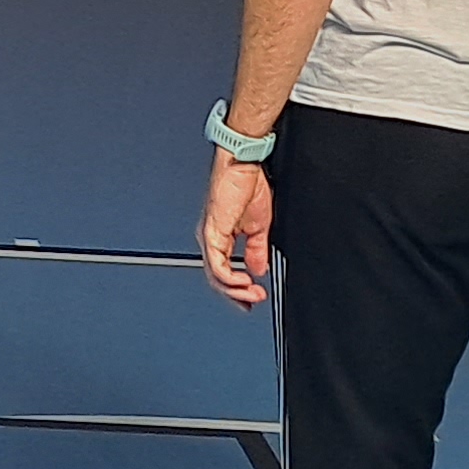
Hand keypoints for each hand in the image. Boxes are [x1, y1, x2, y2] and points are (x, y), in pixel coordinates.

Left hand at [200, 153, 274, 304]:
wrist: (244, 165)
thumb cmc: (247, 185)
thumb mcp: (258, 226)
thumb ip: (256, 250)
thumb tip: (258, 270)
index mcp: (221, 237)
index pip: (224, 272)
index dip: (237, 290)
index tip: (252, 300)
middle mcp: (211, 239)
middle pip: (217, 278)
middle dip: (237, 296)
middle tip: (253, 303)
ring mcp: (210, 236)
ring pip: (215, 275)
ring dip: (236, 290)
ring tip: (253, 294)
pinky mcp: (213, 231)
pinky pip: (217, 264)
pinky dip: (230, 278)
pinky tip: (244, 282)